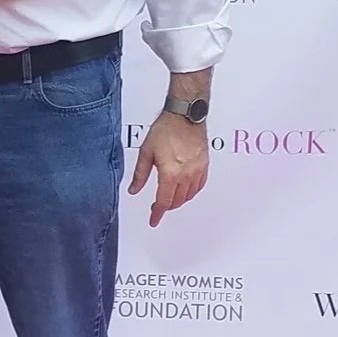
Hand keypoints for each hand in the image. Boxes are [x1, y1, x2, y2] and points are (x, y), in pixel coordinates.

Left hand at [128, 111, 208, 227]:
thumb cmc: (165, 129)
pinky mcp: (204, 165)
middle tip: (156, 206)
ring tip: (168, 198)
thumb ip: (140, 175)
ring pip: (188, 196)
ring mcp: (197, 171)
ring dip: (178, 200)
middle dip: (166, 207)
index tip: (153, 221)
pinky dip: (191, 192)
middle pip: (176, 201)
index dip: (157, 214)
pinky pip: (199, 186)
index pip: (163, 202)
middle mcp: (186, 175)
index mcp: (170, 174)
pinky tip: (185, 190)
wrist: (185, 115)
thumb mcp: (146, 152)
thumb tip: (133, 190)